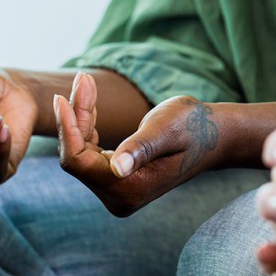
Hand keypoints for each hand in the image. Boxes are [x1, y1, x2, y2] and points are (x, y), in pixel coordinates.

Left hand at [56, 74, 221, 215]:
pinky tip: (90, 102)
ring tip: (86, 83)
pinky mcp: (116, 180)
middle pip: (77, 155)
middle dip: (75, 117)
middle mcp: (119, 196)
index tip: (61, 97)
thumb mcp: (166, 130)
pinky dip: (87, 125)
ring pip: (81, 152)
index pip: (78, 162)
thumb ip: (140, 148)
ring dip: (80, 118)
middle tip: (83, 79)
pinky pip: (89, 152)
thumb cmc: (194, 127)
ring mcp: (116, 191)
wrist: (215, 137)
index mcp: (129, 188)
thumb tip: (118, 169)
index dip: (67, 129)